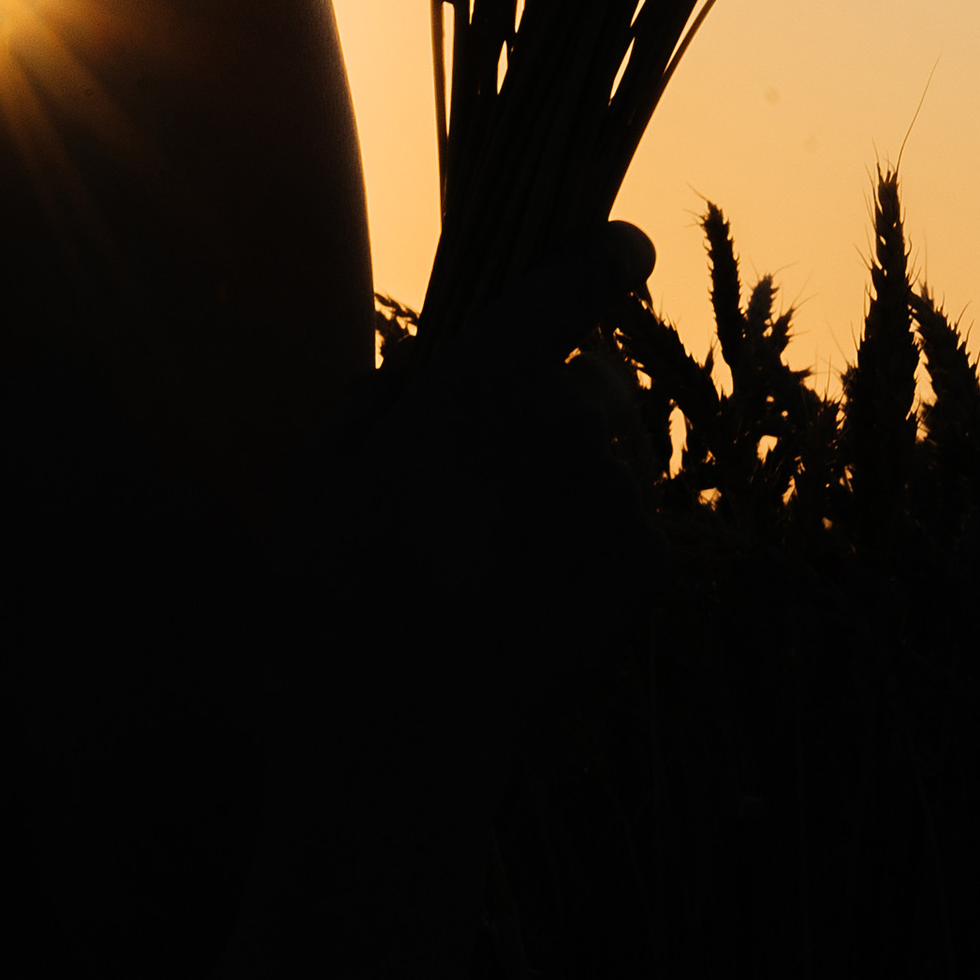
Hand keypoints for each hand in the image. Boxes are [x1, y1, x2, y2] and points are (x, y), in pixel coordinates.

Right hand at [213, 221, 661, 979]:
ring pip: (615, 449)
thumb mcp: (330, 463)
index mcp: (480, 384)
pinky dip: (591, 538)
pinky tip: (527, 590)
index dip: (602, 259)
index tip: (625, 251)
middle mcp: (567, 423)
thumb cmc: (339, 590)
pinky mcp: (648, 557)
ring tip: (501, 549)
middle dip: (559, 404)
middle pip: (593, 380)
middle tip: (490, 474)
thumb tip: (444, 371)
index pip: (567, 287)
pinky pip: (627, 517)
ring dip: (574, 474)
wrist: (403, 729)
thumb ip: (398, 394)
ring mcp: (618, 494)